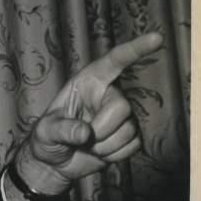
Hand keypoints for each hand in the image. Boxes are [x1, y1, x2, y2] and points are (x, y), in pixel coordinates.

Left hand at [19, 31, 164, 194]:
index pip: (114, 62)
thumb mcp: (44, 132)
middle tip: (81, 139)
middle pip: (121, 107)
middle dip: (101, 130)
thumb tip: (85, 133)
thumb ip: (61, 130)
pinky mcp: (130, 134)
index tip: (156, 38)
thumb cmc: (47, 138)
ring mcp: (122, 115)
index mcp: (88, 83)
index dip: (135, 49)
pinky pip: (133, 145)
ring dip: (104, 146)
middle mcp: (108, 94)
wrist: (54, 162)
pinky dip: (113, 155)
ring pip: (128, 130)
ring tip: (87, 145)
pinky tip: (99, 152)